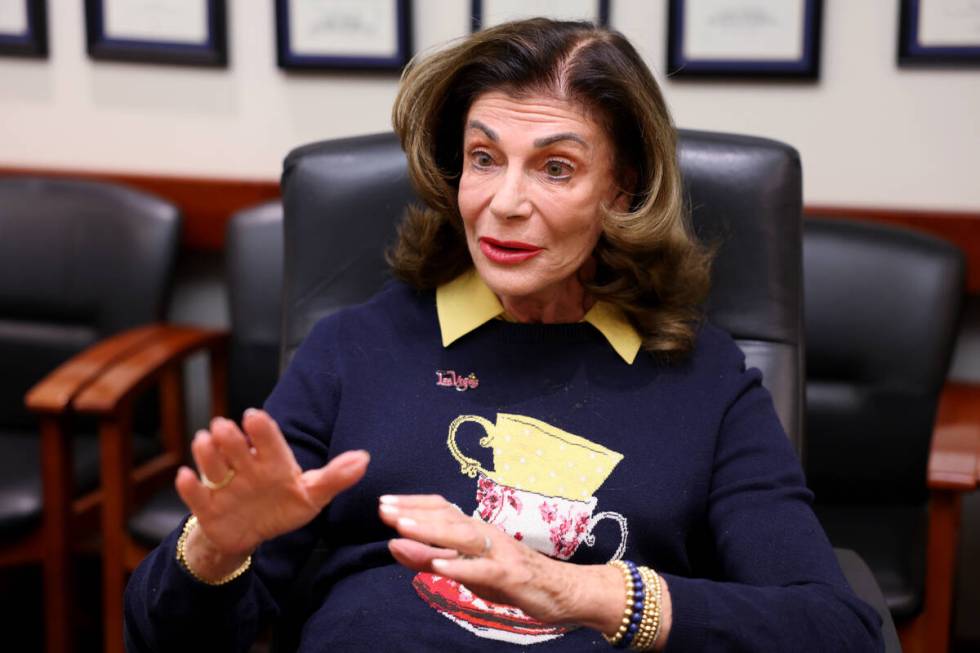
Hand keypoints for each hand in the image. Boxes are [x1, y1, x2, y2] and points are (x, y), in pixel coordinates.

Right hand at [175, 408, 369, 556]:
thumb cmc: (282, 505)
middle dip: (229, 437)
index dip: (261, 429)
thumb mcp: (312, 495)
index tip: (255, 416)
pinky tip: (186, 476)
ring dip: (207, 453)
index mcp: (272, 460)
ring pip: (212, 464)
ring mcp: (225, 485)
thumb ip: (336, 477)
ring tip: (205, 441)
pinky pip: (195, 495)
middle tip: (224, 427)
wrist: (251, 533)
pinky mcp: (208, 506)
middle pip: (235, 447)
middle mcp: (246, 466)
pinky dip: (189, 487)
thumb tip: (364, 459)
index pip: (267, 440)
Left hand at [377, 494, 624, 629]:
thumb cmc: (510, 577)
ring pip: (463, 536)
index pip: (441, 508)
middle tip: (383, 509)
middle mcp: (486, 534)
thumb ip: (431, 558)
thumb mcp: (466, 569)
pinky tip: (440, 566)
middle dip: (414, 512)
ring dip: (432, 530)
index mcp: (474, 529)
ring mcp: (500, 552)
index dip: (413, 504)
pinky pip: (484, 569)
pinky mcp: (511, 574)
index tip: (383, 502)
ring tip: (403, 528)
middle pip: (447, 516)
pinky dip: (462, 566)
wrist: (562, 590)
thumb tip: (394, 545)